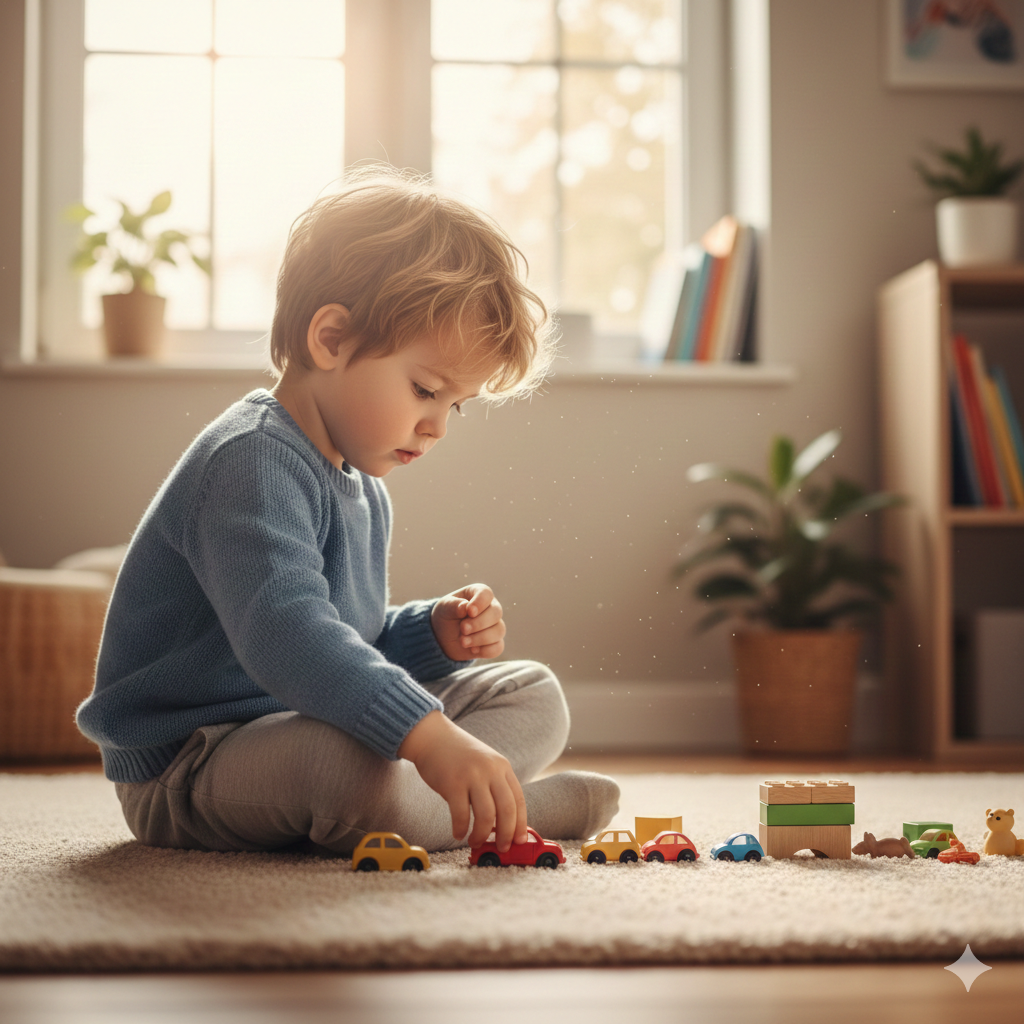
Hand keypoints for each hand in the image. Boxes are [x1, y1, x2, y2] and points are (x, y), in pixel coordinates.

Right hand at [398, 711, 527, 849]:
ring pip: (486, 816)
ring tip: (475, 841)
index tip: (519, 841)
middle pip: (507, 810)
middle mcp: (490, 770)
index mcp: (502, 767)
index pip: (519, 800)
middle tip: (501, 848)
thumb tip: (502, 823)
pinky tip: (458, 833)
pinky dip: (461, 829)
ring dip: (481, 835)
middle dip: (505, 834)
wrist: (433, 737)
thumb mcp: (485, 764)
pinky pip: (461, 815)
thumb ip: (495, 786)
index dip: (520, 824)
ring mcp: (472, 776)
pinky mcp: (452, 783)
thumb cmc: (459, 755)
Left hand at [431, 583, 505, 660]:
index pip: (486, 594)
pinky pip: (498, 647)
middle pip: (496, 613)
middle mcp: (491, 608)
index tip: (470, 612)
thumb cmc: (446, 616)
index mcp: (478, 594)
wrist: (443, 637)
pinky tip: (472, 649)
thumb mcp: (444, 608)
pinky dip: (485, 650)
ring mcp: (495, 626)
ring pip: (498, 631)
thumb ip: (454, 606)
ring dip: (480, 638)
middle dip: (479, 623)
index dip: (480, 602)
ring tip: (462, 641)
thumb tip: (465, 607)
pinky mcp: (495, 643)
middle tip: (463, 629)